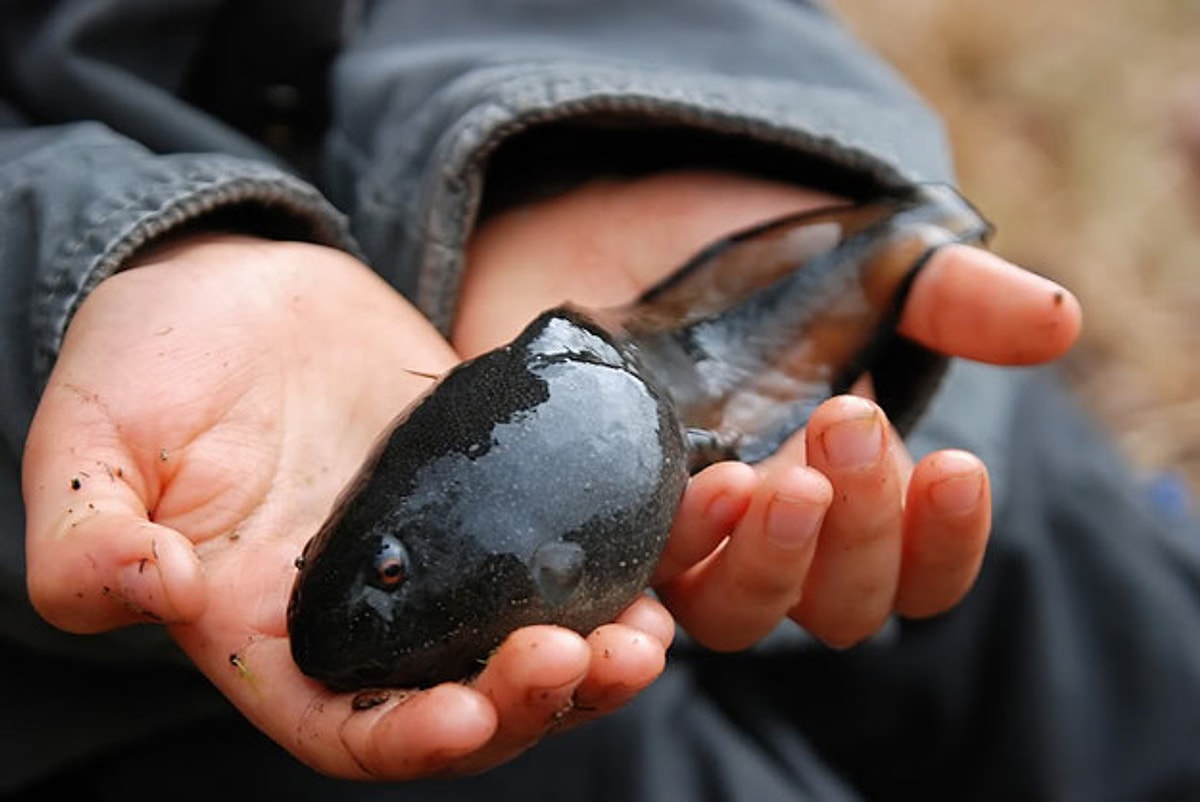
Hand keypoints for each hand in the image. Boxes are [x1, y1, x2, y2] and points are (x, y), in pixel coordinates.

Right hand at [21, 236, 671, 778]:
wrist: (230, 292)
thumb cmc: (145, 370)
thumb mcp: (88, 444)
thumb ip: (88, 534)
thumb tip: (146, 586)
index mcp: (273, 634)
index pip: (348, 728)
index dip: (409, 741)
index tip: (468, 714)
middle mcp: (373, 612)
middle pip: (467, 699)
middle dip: (536, 698)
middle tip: (599, 656)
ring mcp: (441, 552)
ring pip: (528, 635)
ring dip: (597, 651)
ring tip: (651, 631)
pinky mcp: (492, 489)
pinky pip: (563, 543)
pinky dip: (618, 558)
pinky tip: (669, 541)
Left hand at [455, 169, 1081, 649]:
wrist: (620, 235)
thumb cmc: (757, 271)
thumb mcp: (867, 269)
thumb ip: (954, 300)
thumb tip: (1058, 322)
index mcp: (848, 501)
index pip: (919, 575)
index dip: (947, 541)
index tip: (958, 467)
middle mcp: (771, 542)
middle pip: (838, 605)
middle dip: (860, 525)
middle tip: (849, 420)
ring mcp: (684, 544)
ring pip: (740, 616)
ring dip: (772, 559)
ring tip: (776, 480)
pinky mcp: (604, 524)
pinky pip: (636, 583)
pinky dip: (674, 552)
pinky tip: (696, 488)